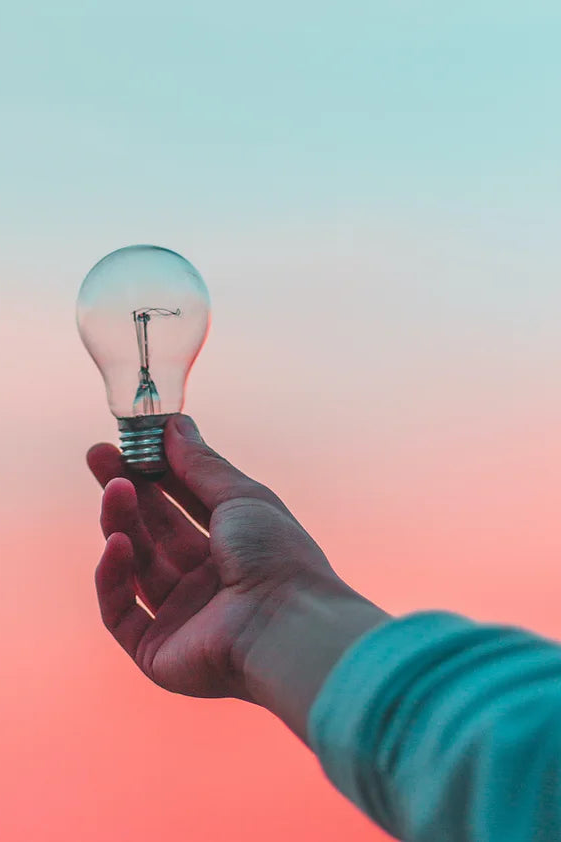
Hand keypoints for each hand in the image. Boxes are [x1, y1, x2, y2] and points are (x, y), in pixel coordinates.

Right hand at [87, 414, 336, 701]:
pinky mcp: (157, 651)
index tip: (130, 440)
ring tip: (115, 489)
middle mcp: (207, 581)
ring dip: (121, 524)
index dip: (155, 472)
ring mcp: (182, 616)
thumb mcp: (241, 497)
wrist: (287, 626)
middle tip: (98, 455)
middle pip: (154, 530)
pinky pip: (121, 612)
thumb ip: (201, 464)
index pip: (183, 503)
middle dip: (126, 491)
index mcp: (233, 547)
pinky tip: (117, 543)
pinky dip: (114, 577)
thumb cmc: (276, 555)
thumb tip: (175, 424)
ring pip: (136, 565)